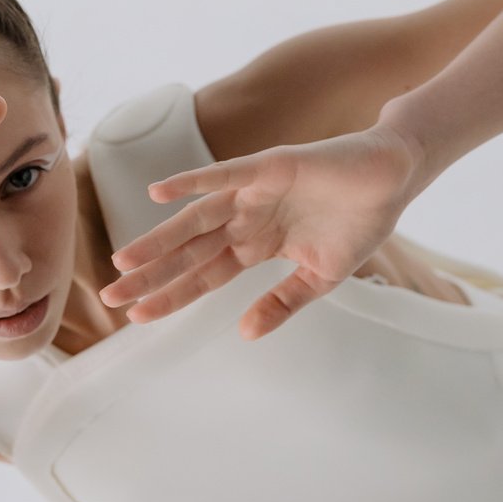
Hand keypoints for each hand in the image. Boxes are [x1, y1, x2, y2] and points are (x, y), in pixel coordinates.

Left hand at [98, 124, 419, 339]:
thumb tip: (245, 334)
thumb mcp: (320, 278)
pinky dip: (191, 182)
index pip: (204, 276)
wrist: (393, 178)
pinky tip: (159, 194)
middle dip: (151, 274)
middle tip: (110, 296)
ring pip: (195, 219)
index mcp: (256, 246)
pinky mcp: (268, 167)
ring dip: (159, 238)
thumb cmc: (359, 222)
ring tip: (123, 259)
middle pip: (188, 252)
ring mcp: (253, 193)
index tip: (135, 318)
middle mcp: (245, 220)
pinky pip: (223, 176)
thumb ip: (282, 303)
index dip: (171, 296)